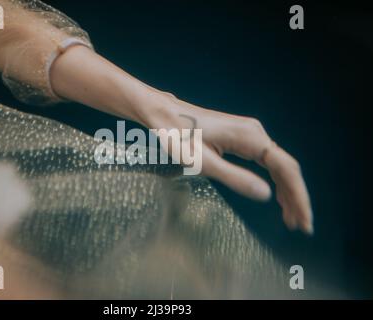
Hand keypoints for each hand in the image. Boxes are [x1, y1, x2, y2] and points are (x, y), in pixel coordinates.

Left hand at [145, 91, 312, 234]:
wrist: (165, 115)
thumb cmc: (178, 137)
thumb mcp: (203, 163)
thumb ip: (234, 178)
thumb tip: (265, 195)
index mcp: (250, 137)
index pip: (286, 169)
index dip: (298, 196)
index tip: (304, 221)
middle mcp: (255, 133)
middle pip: (286, 168)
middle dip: (296, 197)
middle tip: (301, 226)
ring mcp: (250, 134)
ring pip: (278, 165)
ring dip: (287, 191)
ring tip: (291, 217)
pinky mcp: (242, 138)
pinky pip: (266, 161)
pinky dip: (274, 180)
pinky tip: (276, 196)